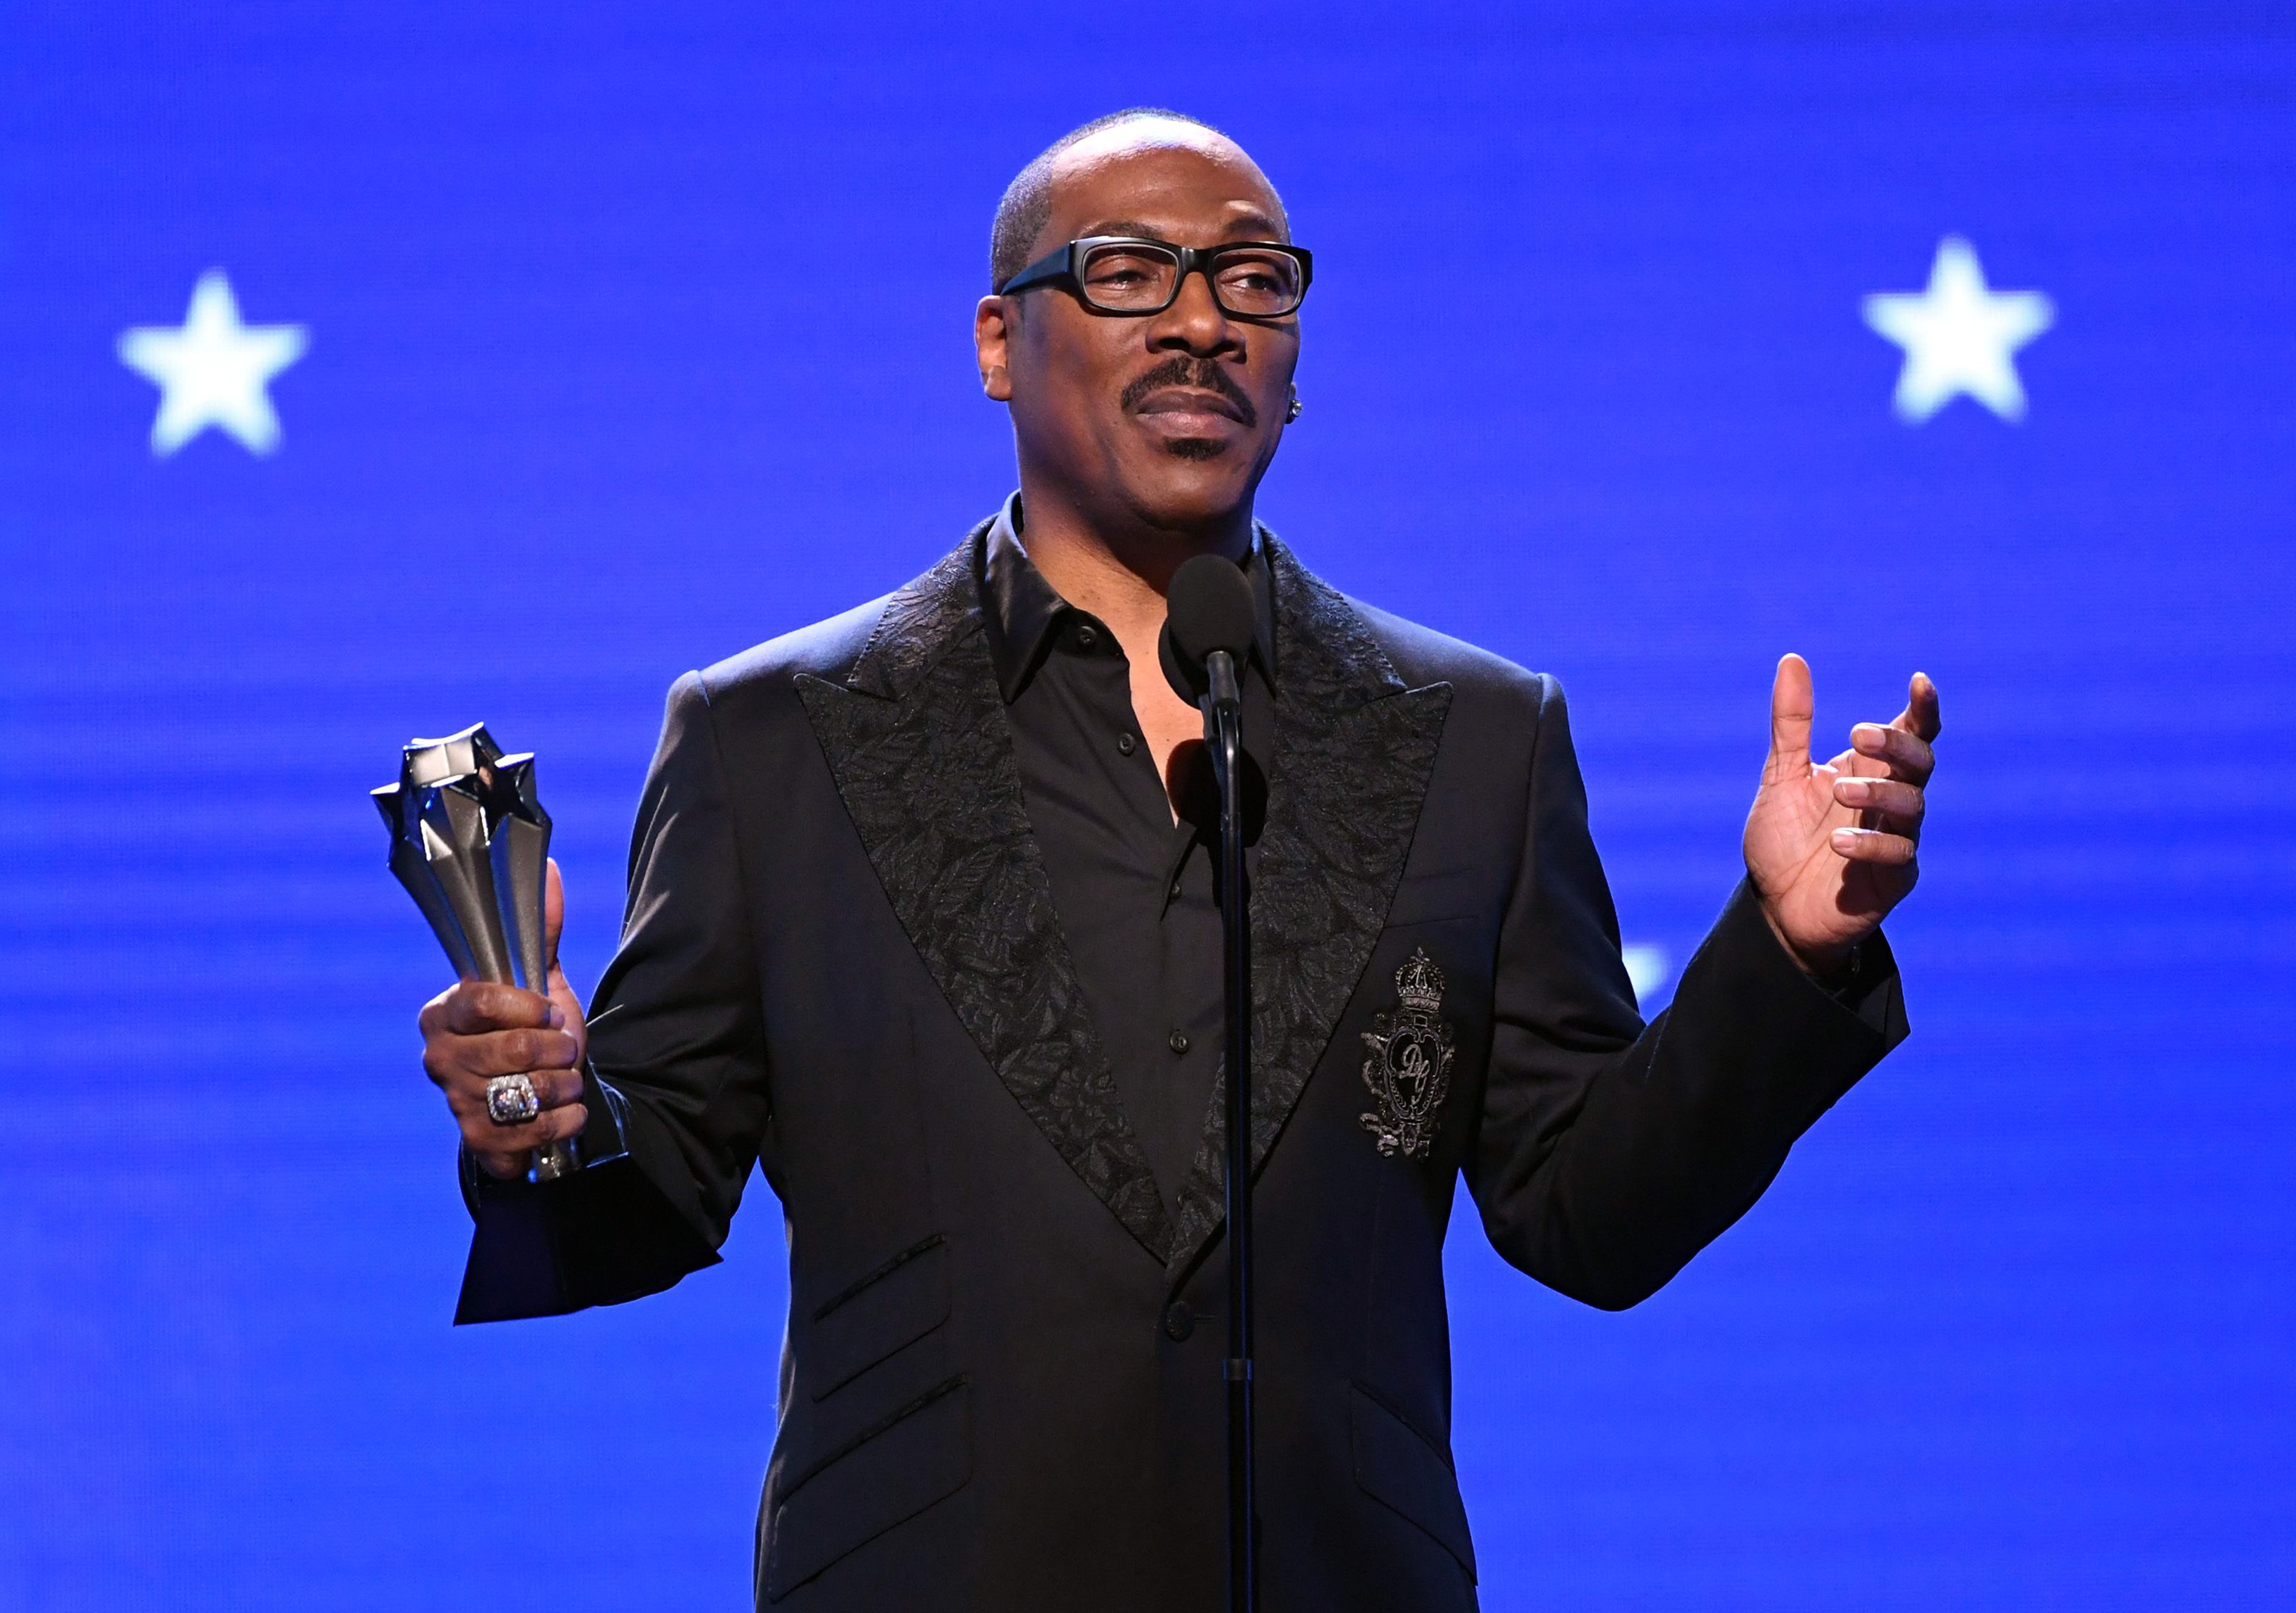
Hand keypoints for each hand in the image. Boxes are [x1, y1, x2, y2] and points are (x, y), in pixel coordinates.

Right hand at [418, 858, 589, 1178]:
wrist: (537, 1097)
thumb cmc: (532, 1030)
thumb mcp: (539, 980)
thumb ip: (540, 928)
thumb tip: (546, 864)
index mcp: (445, 1013)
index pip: (484, 1001)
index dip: (531, 1008)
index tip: (551, 1012)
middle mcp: (439, 1058)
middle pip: (515, 1050)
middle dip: (559, 1050)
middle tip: (565, 1049)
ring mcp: (455, 1103)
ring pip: (528, 1092)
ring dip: (565, 1085)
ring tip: (565, 1080)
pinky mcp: (478, 1144)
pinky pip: (532, 1134)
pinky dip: (564, 1121)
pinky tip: (566, 1112)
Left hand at [1743, 655, 1940, 974]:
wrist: (1774, 907)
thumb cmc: (1784, 840)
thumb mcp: (1782, 775)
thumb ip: (1791, 722)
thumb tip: (1792, 659)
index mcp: (1870, 770)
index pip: (1911, 733)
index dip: (1922, 708)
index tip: (1918, 682)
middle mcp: (1889, 801)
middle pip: (1919, 762)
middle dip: (1897, 744)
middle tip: (1857, 735)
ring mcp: (1897, 838)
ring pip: (1912, 805)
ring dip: (1880, 793)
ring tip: (1840, 791)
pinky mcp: (1894, 878)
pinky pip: (1899, 855)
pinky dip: (1871, 845)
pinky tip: (1838, 844)